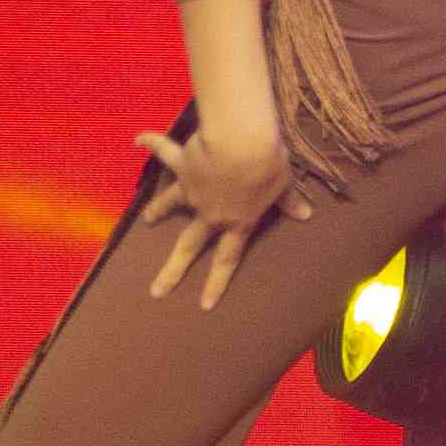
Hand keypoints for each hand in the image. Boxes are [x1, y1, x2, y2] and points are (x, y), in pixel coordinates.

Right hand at [134, 107, 310, 309]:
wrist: (241, 143)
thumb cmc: (268, 165)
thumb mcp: (282, 184)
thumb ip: (288, 201)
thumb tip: (306, 215)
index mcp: (237, 221)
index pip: (226, 259)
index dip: (216, 284)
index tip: (204, 305)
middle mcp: (209, 212)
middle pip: (188, 246)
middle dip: (172, 271)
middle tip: (156, 291)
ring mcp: (191, 189)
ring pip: (169, 204)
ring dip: (157, 210)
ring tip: (147, 219)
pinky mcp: (182, 164)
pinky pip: (164, 152)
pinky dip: (151, 144)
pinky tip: (138, 139)